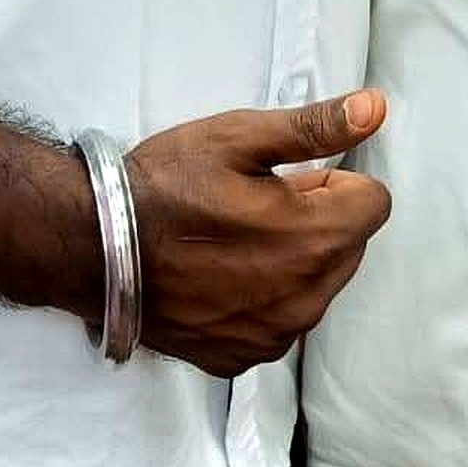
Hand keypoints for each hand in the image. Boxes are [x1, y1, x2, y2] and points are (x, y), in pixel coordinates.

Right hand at [123, 89, 391, 376]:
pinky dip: (264, 298)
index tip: (289, 179)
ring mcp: (272, 336)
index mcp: (314, 240)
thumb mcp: (240, 137)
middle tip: (256, 204)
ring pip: (318, 285)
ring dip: (293, 260)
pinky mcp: (241, 358)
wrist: (93, 246)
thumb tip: (374, 108)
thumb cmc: (164, 187)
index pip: (373, 203)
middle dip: (316, 221)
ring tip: (234, 238)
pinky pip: (280, 321)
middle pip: (348, 246)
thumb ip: (316, 127)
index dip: (332, 182)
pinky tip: (220, 276)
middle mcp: (305, 299)